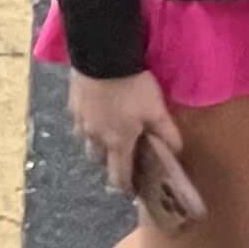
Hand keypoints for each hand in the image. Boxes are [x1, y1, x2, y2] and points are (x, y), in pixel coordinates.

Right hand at [68, 70, 180, 199]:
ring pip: (84, 140)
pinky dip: (87, 121)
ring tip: (105, 131)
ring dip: (94, 142)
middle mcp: (95, 137)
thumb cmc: (132, 88)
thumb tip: (176, 150)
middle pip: (97, 159)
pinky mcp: (71, 103)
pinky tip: (94, 110)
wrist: (102, 58)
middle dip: (107, 161)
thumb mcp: (156, 110)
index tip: (130, 189)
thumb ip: (167, 132)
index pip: (119, 175)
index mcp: (117, 143)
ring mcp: (80, 120)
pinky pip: (78, 120)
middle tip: (120, 154)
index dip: (125, 185)